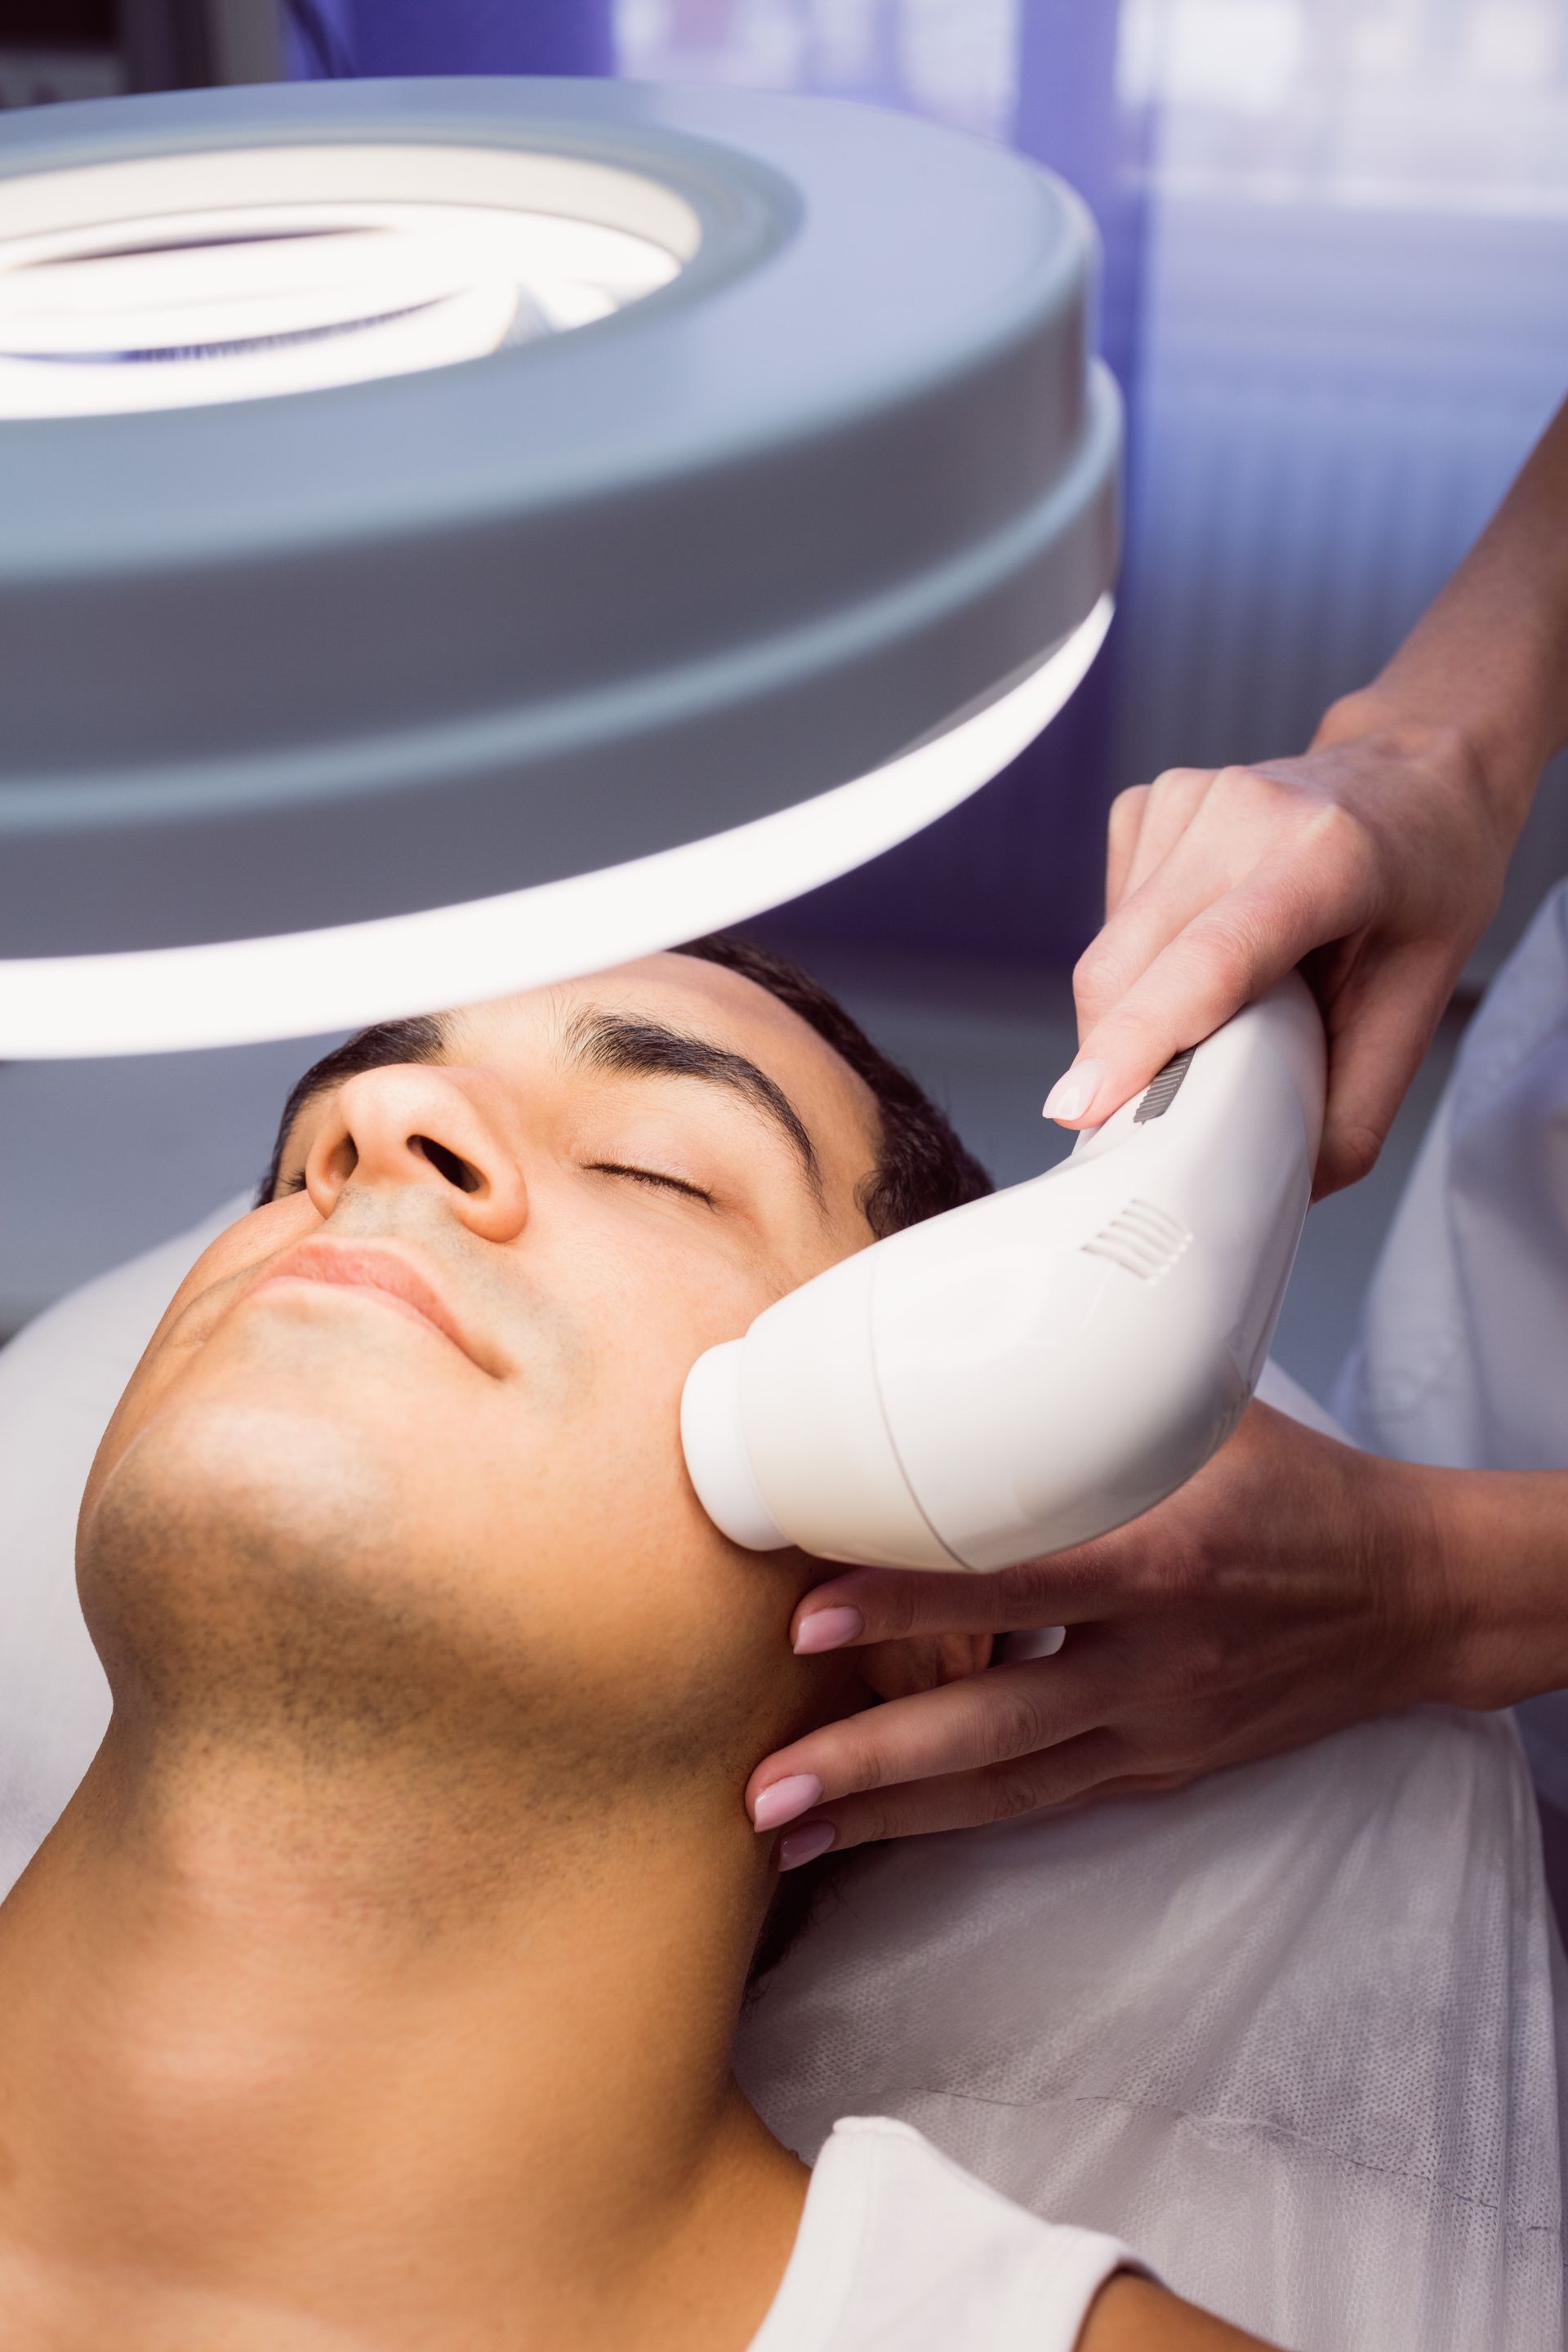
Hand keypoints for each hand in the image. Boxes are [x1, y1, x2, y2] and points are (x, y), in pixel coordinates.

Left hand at [746, 1404, 1456, 1863]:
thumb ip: (1084, 1401)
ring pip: (1006, 1785)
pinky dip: (955, 1820)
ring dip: (888, 1814)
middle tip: (761, 1783)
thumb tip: (954, 1346)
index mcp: (1165, 1555)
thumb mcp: (1201, 1418)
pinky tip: (876, 1831)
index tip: (805, 1613)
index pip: (1014, 1584)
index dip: (907, 1605)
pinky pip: (1044, 1802)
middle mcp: (1157, 1659)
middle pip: (995, 1723)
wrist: (1412, 1593)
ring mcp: (1159, 1727)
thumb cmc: (1294, 1485)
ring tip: (783, 1832)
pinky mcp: (1163, 1770)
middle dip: (870, 1757)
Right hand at [1046, 706, 1513, 1194]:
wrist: (1417, 775)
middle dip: (1118, 1059)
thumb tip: (1285, 1188)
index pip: (1212, 960)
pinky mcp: (1148, 803)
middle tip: (1153, 1111)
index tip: (1081, 1108)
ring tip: (1215, 1007)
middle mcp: (1245, 810)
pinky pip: (1109, 922)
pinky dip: (1140, 965)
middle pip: (1126, 968)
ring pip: (1106, 953)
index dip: (1139, 1039)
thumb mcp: (1424, 999)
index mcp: (1327, 856)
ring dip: (1132, 1013)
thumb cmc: (1427, 876)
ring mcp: (1186, 798)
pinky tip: (1200, 946)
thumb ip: (1354, 1103)